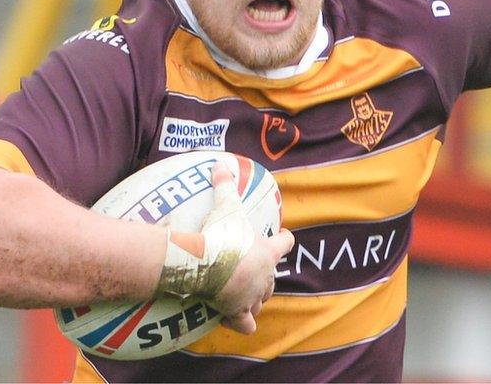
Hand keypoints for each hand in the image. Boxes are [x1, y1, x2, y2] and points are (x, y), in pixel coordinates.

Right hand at [205, 162, 293, 333]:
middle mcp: (265, 276)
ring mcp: (253, 296)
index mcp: (268, 251)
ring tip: (243, 294)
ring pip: (262, 301)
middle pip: (274, 278)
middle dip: (266, 275)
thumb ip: (224, 185)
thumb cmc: (219, 233)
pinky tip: (233, 320)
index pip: (287, 243)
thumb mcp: (224, 205)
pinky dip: (242, 324)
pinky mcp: (238, 313)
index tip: (281, 236)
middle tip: (252, 269)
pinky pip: (247, 326)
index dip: (284, 240)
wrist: (203, 262)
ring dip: (256, 298)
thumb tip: (219, 163)